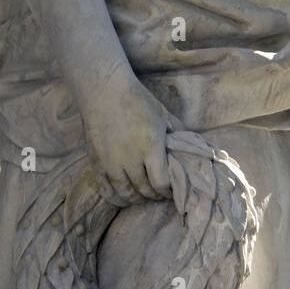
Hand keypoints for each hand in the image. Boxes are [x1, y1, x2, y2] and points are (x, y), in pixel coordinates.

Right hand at [81, 76, 178, 206]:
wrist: (104, 90)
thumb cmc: (137, 99)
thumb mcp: (163, 114)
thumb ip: (178, 132)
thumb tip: (193, 146)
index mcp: (150, 147)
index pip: (161, 182)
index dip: (168, 191)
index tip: (171, 189)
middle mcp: (130, 158)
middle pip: (145, 190)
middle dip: (154, 195)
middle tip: (159, 193)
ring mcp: (111, 162)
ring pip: (125, 193)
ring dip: (136, 198)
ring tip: (142, 195)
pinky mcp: (96, 162)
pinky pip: (106, 189)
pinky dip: (115, 197)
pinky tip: (122, 197)